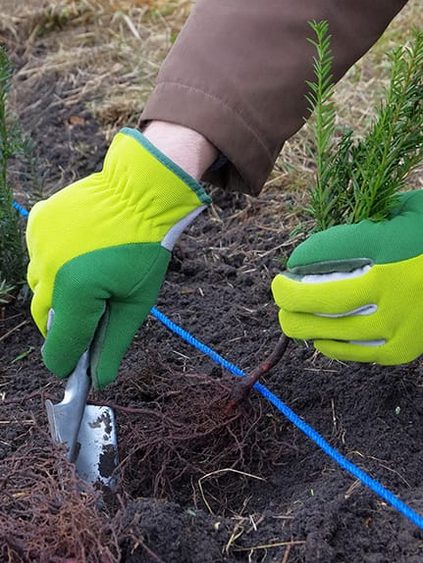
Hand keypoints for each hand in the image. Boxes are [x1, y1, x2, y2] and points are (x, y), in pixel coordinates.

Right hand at [27, 128, 209, 387]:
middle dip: (65, 327)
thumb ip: (114, 344)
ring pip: (40, 286)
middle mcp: (48, 270)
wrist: (140, 191)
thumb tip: (100, 380)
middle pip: (45, 319)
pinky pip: (39, 256)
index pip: (58, 349)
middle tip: (90, 319)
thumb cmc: (145, 247)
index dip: (68, 363)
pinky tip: (79, 251)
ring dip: (59, 293)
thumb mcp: (137, 301)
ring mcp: (39, 244)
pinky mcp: (37, 224)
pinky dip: (55, 262)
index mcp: (76, 293)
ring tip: (90, 277)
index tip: (77, 366)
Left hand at [272, 190, 422, 364]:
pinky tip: (320, 340)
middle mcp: (391, 288)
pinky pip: (357, 353)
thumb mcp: (407, 213)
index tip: (286, 270)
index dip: (298, 265)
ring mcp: (398, 323)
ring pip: (332, 332)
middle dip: (288, 300)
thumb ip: (364, 228)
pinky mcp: (405, 349)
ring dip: (303, 326)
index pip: (326, 254)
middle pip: (320, 301)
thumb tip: (319, 253)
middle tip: (279, 295)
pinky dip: (332, 346)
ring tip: (291, 319)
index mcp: (389, 248)